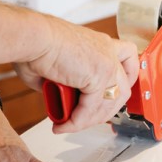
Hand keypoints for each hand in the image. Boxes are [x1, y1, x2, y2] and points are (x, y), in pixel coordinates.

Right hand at [13, 17, 138, 133]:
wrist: (34, 38)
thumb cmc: (37, 44)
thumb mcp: (57, 66)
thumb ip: (63, 82)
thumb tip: (57, 96)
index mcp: (101, 44)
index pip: (128, 64)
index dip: (123, 84)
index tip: (110, 99)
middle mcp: (108, 51)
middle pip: (124, 89)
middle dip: (106, 110)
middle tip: (85, 119)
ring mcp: (107, 63)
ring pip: (110, 103)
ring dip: (89, 120)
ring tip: (68, 124)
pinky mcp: (99, 75)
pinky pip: (91, 108)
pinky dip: (78, 121)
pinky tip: (65, 124)